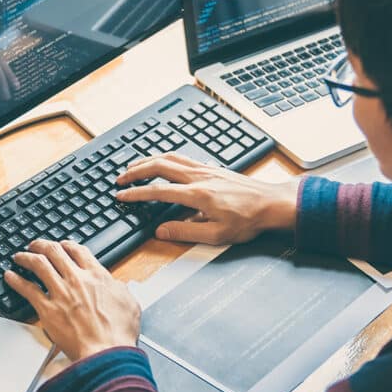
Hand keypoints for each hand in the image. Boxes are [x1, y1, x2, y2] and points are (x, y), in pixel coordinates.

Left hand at [4, 240, 140, 361]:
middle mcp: (77, 279)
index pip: (78, 250)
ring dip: (27, 257)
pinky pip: (27, 289)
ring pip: (39, 264)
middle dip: (43, 245)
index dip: (68, 244)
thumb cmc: (118, 333)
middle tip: (36, 245)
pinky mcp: (47, 310)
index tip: (63, 245)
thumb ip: (120, 288)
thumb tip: (116, 285)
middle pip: (55, 251)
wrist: (106, 352)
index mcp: (97, 275)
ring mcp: (60, 293)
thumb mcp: (129, 302)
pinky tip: (9, 276)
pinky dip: (16, 280)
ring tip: (20, 256)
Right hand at [116, 153, 299, 245]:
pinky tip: (161, 162)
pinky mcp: (211, 167)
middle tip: (120, 179)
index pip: (158, 191)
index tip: (121, 197)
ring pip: (169, 157)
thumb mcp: (217, 235)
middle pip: (159, 166)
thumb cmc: (248, 221)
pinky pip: (182, 157)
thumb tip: (161, 231)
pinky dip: (164, 157)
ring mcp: (205, 169)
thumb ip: (185, 232)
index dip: (136, 194)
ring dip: (148, 160)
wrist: (271, 204)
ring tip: (133, 167)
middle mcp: (199, 177)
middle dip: (135, 171)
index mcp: (197, 195)